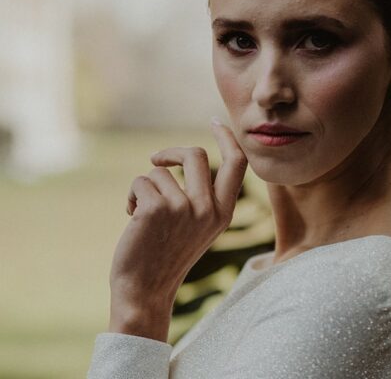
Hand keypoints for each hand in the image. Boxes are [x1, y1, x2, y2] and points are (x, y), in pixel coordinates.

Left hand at [108, 119, 247, 338]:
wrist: (145, 291)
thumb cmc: (168, 254)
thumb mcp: (199, 225)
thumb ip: (203, 195)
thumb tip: (187, 157)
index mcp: (224, 211)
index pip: (236, 163)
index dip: (227, 138)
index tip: (215, 122)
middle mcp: (209, 208)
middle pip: (196, 154)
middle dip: (171, 152)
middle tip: (156, 159)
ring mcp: (184, 208)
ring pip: (160, 172)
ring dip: (146, 188)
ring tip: (142, 215)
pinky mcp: (156, 209)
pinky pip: (140, 181)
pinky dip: (132, 196)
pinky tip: (133, 219)